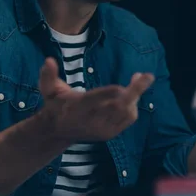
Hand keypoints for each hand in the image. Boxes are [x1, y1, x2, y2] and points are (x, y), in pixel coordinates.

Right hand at [36, 57, 153, 142]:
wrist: (58, 132)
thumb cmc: (55, 105)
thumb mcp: (48, 90)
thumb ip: (48, 75)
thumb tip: (48, 60)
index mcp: (78, 108)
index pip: (97, 100)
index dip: (111, 92)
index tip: (123, 84)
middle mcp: (92, 120)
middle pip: (118, 107)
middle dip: (135, 91)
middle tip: (147, 76)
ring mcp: (102, 129)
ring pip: (126, 113)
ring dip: (136, 95)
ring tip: (139, 79)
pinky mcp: (110, 134)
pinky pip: (128, 120)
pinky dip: (134, 105)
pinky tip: (133, 93)